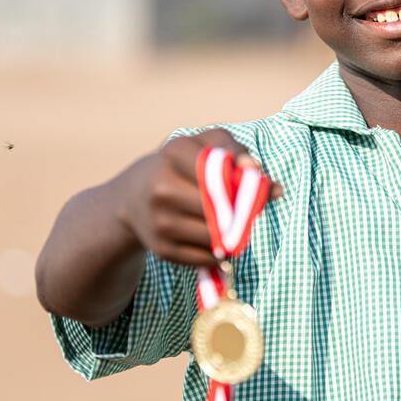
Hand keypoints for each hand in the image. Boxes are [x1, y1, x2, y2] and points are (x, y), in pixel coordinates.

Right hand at [117, 129, 281, 267]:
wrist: (134, 195)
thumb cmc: (183, 164)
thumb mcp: (206, 144)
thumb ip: (238, 152)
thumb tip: (267, 181)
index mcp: (175, 152)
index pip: (224, 171)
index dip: (248, 182)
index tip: (259, 185)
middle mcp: (162, 187)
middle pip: (223, 208)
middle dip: (244, 211)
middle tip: (250, 209)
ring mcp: (160, 221)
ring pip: (218, 236)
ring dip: (234, 233)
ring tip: (233, 222)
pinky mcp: (162, 250)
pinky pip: (208, 256)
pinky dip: (221, 250)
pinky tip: (217, 237)